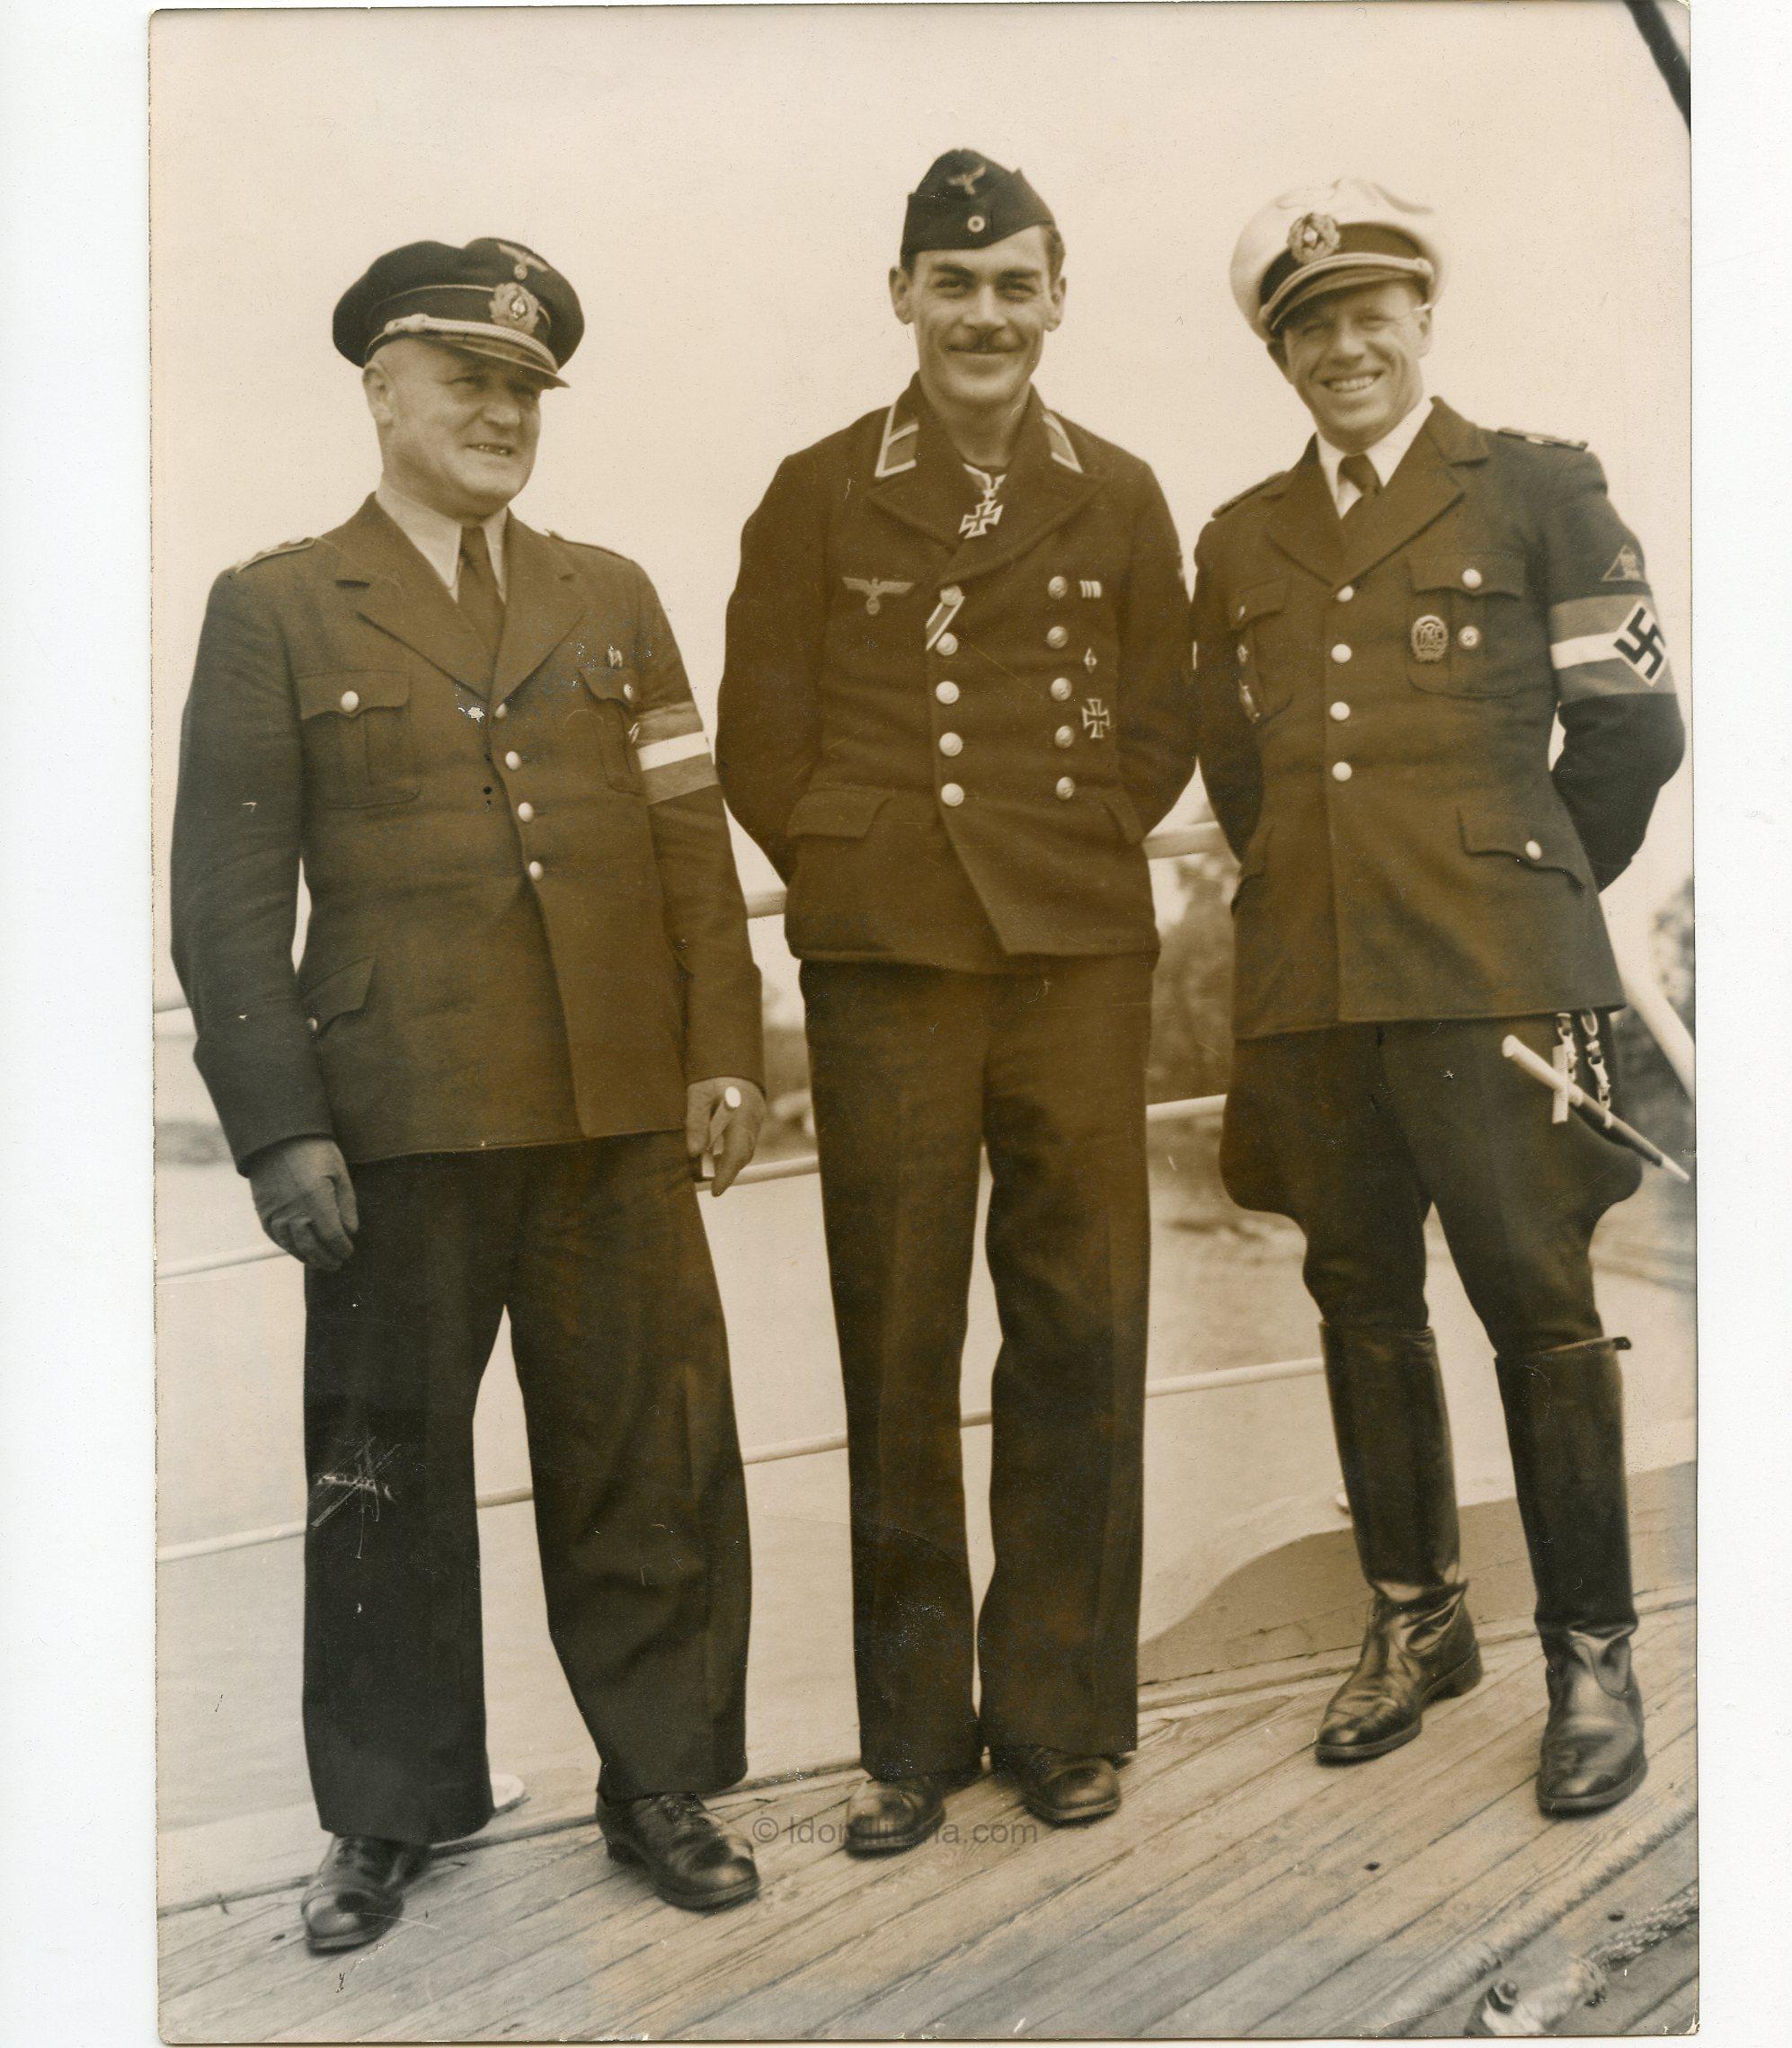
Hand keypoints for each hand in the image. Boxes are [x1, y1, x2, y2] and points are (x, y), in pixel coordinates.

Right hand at [247, 1135, 358, 1269]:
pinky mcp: (263, 1210)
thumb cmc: (315, 1152)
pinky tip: (299, 1250)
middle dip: (326, 1258)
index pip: (332, 1235)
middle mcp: (293, 1208)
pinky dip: (288, 1247)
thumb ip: (347, 1204)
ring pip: (292, 1245)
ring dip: (307, 1257)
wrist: (278, 1137)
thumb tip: (350, 1232)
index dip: (342, 1248)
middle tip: (336, 1263)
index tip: (349, 1251)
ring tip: (320, 1261)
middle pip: (311, 1245)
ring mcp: (275, 1210)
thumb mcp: (340, 1173)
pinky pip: (275, 1236)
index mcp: (315, 1197)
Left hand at [685, 1078, 765, 1196]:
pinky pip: (743, 1142)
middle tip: (704, 1182)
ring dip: (725, 1162)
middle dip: (724, 1172)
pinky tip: (712, 1153)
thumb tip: (694, 1152)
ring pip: (744, 1150)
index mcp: (742, 1114)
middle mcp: (754, 1120)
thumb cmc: (712, 1077)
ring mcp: (756, 1121)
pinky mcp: (753, 1121)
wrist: (730, 1060)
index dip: (726, 1174)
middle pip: (743, 1155)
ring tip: (704, 1168)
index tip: (715, 1190)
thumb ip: (695, 1122)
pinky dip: (728, 1152)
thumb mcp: (698, 1095)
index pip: (737, 1152)